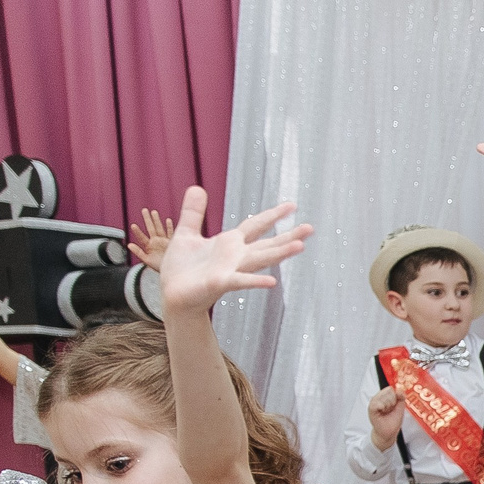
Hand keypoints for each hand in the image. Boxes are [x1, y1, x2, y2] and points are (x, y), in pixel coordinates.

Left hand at [127, 207, 175, 268]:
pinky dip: (169, 227)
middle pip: (151, 228)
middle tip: (144, 210)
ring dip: (157, 220)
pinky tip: (168, 220)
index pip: (142, 237)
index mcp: (149, 246)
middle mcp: (156, 242)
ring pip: (160, 228)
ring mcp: (164, 241)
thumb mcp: (147, 261)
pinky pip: (171, 233)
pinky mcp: (172, 243)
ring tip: (153, 212)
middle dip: (147, 219)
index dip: (137, 232)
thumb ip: (138, 252)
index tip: (133, 225)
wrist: (174, 271)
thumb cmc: (160, 267)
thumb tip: (129, 245)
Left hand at [159, 188, 309, 317]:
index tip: (292, 206)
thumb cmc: (181, 269)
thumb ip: (193, 212)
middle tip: (310, 228)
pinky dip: (255, 281)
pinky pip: (240, 281)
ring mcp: (230, 270)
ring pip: (259, 259)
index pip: (256, 226)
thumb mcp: (186, 234)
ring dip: (279, 253)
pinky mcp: (220, 283)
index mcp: (229, 243)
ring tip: (300, 246)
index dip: (273, 215)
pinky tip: (272, 282)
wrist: (172, 296)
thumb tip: (197, 187)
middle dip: (288, 236)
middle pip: (267, 243)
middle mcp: (235, 256)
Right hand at [367, 385, 405, 448]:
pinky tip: (383, 411)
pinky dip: (382, 407)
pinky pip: (377, 403)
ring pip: (384, 396)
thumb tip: (399, 390)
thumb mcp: (400, 407)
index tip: (395, 405)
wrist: (389, 432)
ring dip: (388, 405)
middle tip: (390, 410)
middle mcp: (379, 398)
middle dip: (393, 402)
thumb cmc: (393, 421)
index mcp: (385, 396)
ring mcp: (374, 402)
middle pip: (388, 391)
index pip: (391, 389)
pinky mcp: (371, 408)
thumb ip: (401, 397)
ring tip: (386, 411)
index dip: (396, 397)